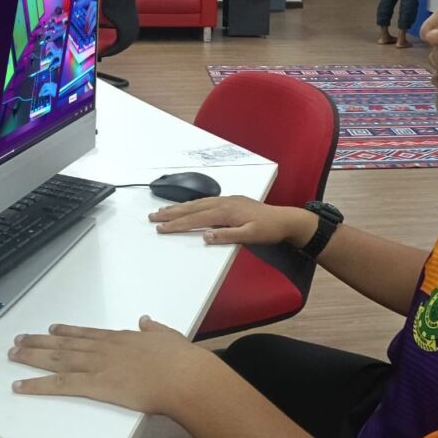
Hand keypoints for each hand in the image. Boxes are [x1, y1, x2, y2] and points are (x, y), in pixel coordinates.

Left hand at [8, 317, 218, 414]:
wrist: (182, 376)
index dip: (66, 332)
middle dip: (40, 342)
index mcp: (121, 338)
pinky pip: (59, 385)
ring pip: (56, 360)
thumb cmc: (180, 361)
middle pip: (64, 345)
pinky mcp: (94, 385)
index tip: (51, 330)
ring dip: (32, 357)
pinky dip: (36, 385)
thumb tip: (146, 321)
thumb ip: (154, 330)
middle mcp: (103, 349)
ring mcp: (97, 366)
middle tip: (19, 340)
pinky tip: (20, 385)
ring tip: (13, 354)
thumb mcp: (168, 337)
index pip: (87, 334)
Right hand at [148, 196, 316, 246]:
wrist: (285, 220)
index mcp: (226, 211)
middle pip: (192, 208)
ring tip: (163, 210)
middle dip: (171, 212)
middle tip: (152, 216)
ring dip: (179, 207)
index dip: (177, 224)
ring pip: (197, 203)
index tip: (161, 227)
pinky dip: (192, 204)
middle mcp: (224, 202)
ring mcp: (227, 200)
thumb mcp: (249, 236)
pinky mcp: (231, 201)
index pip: (195, 218)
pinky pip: (205, 201)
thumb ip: (227, 236)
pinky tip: (187, 206)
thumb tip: (205, 236)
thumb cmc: (269, 230)